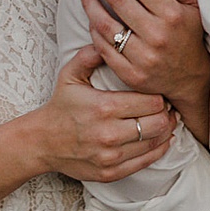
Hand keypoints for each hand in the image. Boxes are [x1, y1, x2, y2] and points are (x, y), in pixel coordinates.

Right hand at [29, 46, 176, 183]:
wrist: (42, 142)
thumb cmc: (60, 106)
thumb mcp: (70, 75)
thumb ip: (90, 54)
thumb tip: (108, 37)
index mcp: (104, 107)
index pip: (150, 101)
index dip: (160, 95)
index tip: (159, 91)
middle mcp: (109, 134)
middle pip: (158, 123)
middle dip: (166, 113)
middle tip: (167, 106)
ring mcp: (111, 156)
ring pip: (155, 143)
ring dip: (166, 130)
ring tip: (166, 120)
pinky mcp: (111, 173)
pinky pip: (146, 162)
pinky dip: (159, 149)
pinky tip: (161, 138)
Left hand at [82, 0, 209, 143]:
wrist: (191, 80)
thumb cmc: (189, 34)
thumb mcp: (194, 4)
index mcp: (172, 15)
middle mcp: (157, 36)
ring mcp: (143, 58)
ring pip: (105, 24)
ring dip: (90, 3)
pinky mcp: (131, 75)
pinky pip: (103, 48)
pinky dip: (94, 30)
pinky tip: (91, 17)